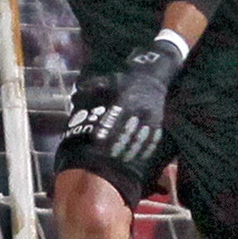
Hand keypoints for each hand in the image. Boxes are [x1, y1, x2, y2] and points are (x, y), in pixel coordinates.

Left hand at [91, 33, 186, 167]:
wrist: (153, 78)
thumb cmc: (127, 81)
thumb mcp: (111, 79)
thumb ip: (95, 85)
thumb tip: (79, 88)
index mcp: (125, 98)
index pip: (114, 115)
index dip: (107, 128)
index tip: (98, 140)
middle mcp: (139, 107)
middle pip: (128, 128)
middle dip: (118, 143)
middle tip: (108, 156)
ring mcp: (150, 115)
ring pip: (141, 134)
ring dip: (132, 148)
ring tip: (123, 160)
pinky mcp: (158, 121)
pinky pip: (154, 136)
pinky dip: (148, 147)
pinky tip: (140, 157)